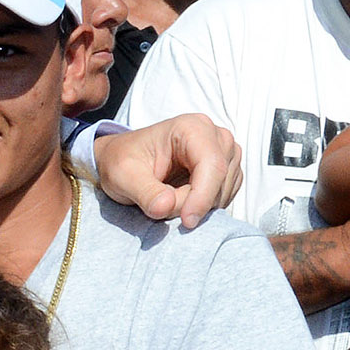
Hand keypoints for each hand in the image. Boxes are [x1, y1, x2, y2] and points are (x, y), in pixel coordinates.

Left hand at [92, 112, 242, 227]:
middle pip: (219, 181)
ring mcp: (225, 153)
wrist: (123, 159)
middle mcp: (215, 136)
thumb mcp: (122, 176)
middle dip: (192, 203)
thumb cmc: (121, 161)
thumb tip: (166, 207)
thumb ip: (144, 192)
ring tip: (164, 196)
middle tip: (158, 204)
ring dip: (195, 206)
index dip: (202, 197)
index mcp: (192, 128)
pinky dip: (202, 206)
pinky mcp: (227, 171)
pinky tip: (179, 198)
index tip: (187, 221)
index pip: (212, 165)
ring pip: (222, 193)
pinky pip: (223, 198)